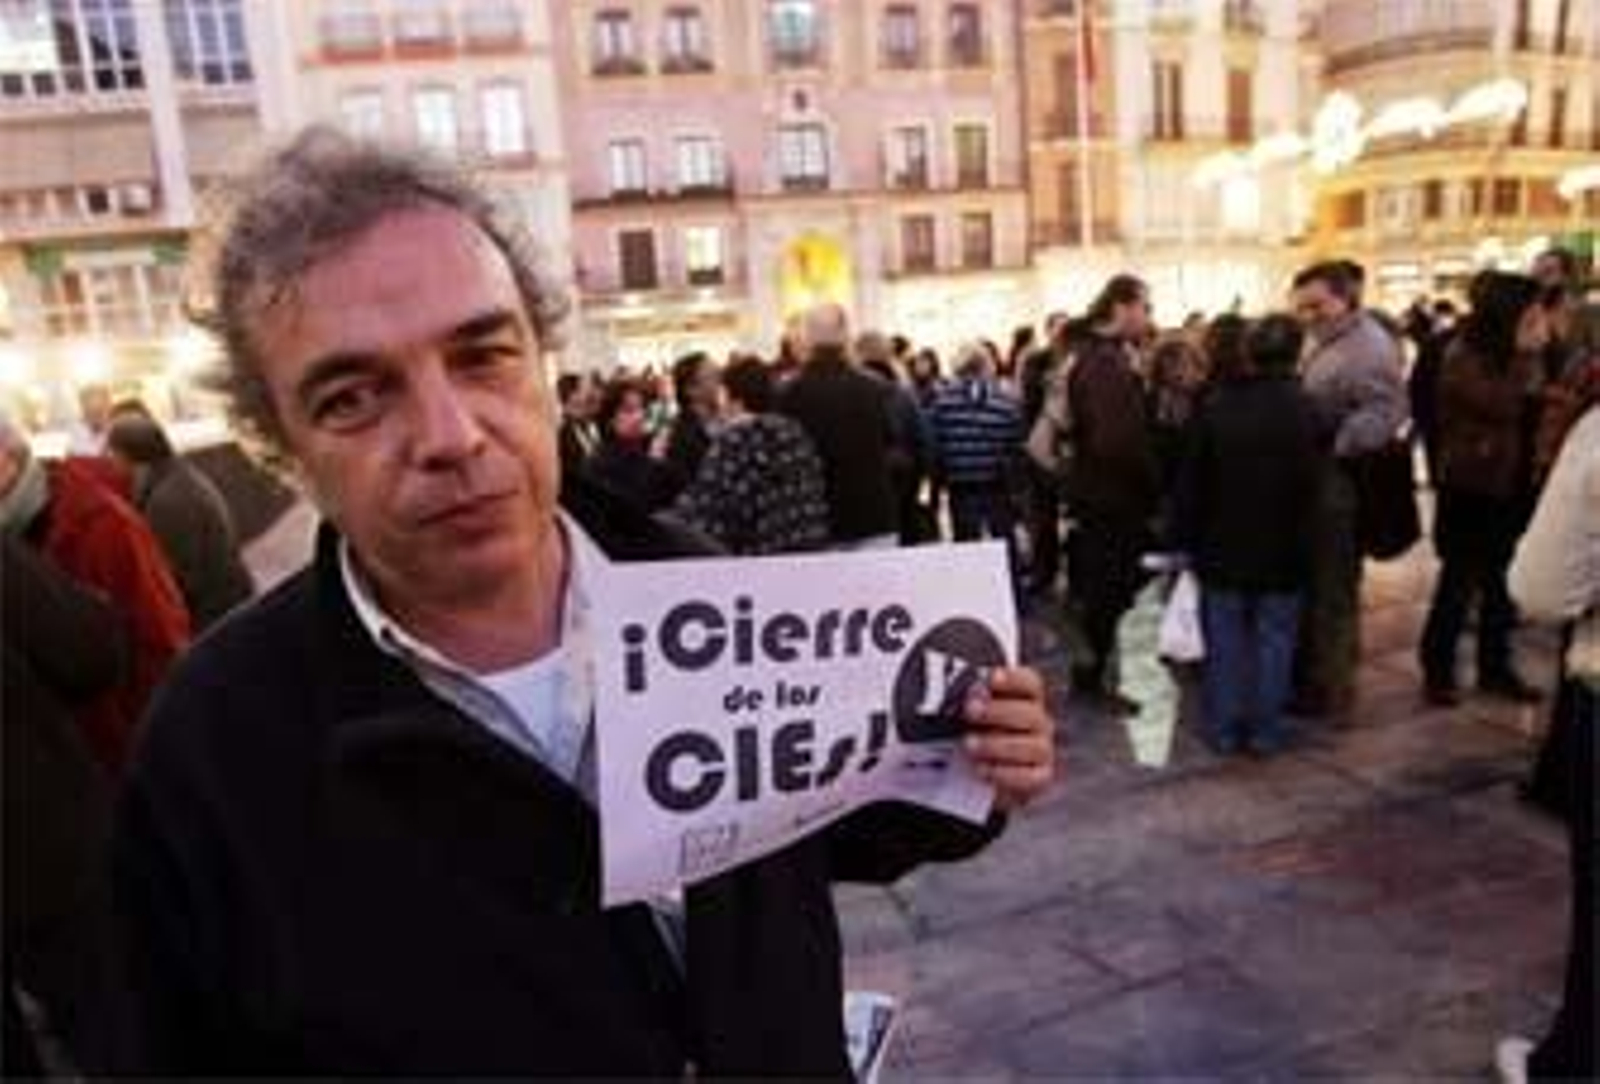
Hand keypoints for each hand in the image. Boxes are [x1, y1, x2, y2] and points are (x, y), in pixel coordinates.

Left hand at [963, 666, 1056, 812]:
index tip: (991, 678)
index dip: (1013, 679)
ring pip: (1032, 746)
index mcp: (1027, 699)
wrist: (979, 774)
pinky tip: (980, 769)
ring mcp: (1041, 751)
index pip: (1030, 683)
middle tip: (970, 710)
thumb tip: (959, 690)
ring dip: (998, 744)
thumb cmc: (975, 732)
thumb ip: (972, 701)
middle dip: (999, 711)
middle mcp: (1039, 723)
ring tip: (969, 744)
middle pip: (1030, 713)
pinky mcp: (1038, 778)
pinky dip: (1004, 774)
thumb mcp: (971, 713)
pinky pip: (1029, 777)